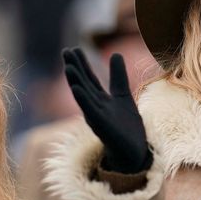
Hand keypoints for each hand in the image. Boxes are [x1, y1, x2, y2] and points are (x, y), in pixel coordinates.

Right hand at [63, 48, 151, 172]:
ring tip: (68, 67)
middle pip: (83, 84)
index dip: (82, 64)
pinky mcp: (102, 126)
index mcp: (100, 100)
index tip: (73, 48)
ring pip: (84, 97)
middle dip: (75, 68)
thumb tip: (115, 54)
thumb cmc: (126, 126)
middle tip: (66, 51)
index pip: (89, 79)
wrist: (134, 151)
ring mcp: (97, 116)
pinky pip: (91, 111)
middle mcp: (95, 107)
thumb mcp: (123, 95)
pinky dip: (83, 100)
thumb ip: (118, 77)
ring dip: (75, 82)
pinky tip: (77, 88)